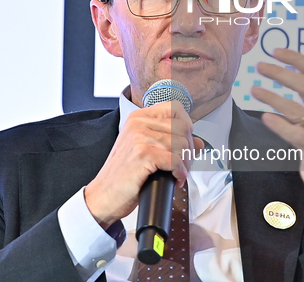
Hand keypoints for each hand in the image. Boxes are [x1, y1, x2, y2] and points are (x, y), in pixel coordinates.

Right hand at [84, 101, 203, 228]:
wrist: (103, 196)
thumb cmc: (124, 176)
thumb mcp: (147, 152)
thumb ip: (172, 142)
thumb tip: (199, 142)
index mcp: (138, 118)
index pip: (175, 108)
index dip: (187, 127)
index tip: (184, 145)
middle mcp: (138, 123)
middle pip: (183, 127)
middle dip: (189, 149)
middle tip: (182, 165)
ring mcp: (139, 137)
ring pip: (181, 144)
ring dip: (185, 163)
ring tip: (177, 174)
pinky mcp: (142, 154)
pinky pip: (175, 159)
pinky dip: (180, 172)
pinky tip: (175, 179)